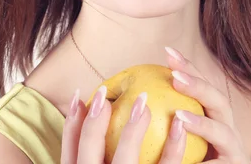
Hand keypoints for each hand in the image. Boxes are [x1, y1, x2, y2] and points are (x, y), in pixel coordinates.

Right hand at [61, 85, 186, 163]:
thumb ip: (102, 150)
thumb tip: (104, 108)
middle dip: (94, 123)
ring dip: (132, 129)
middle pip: (88, 153)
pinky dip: (172, 148)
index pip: (70, 150)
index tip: (80, 94)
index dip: (72, 121)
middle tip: (105, 94)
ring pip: (124, 162)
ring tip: (144, 100)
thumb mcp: (106, 163)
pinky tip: (180, 125)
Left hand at [165, 47, 250, 163]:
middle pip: (219, 101)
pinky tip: (189, 160)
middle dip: (199, 87)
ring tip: (179, 117)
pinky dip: (206, 161)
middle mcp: (227, 130)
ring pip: (224, 133)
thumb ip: (160, 119)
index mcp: (213, 117)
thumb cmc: (192, 159)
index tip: (167, 52)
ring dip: (202, 125)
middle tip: (175, 77)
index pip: (202, 87)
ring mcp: (234, 151)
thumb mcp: (177, 139)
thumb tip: (121, 98)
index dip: (188, 68)